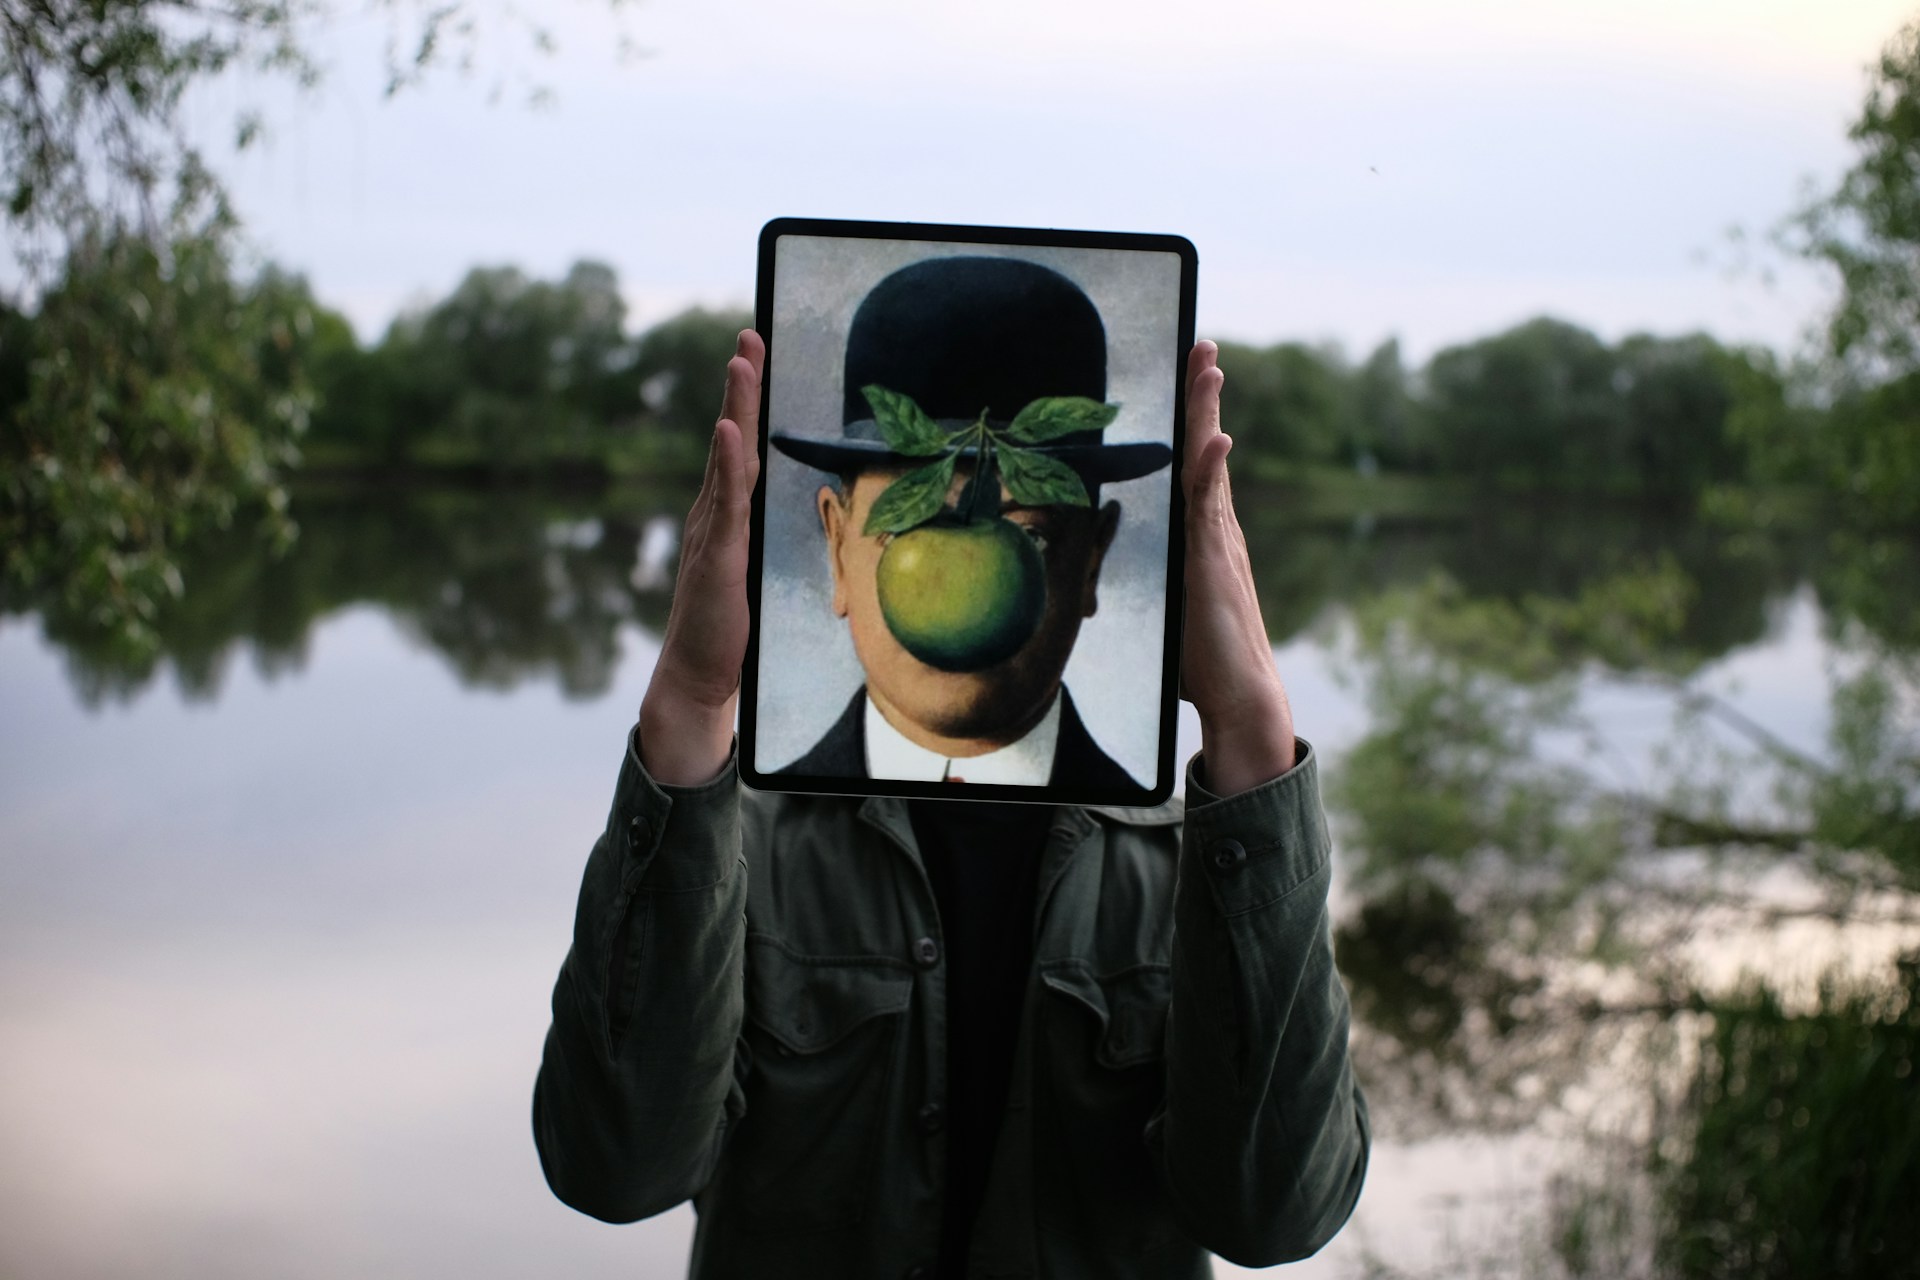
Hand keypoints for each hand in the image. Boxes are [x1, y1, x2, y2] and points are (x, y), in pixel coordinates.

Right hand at [637, 330, 764, 784]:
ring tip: (741, 363)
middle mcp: (713, 514)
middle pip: (731, 439)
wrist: (697, 677)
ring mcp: (712, 532)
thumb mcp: (751, 573)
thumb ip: (757, 540)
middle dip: (740, 386)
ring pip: (728, 460)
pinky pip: (725, 503)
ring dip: (736, 408)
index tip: (753, 355)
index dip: (747, 401)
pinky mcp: (718, 557)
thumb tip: (779, 516)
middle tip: (748, 337)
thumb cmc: (726, 629)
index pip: (741, 447)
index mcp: (725, 516)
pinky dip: (726, 463)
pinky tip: (730, 431)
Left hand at [1180, 340, 1296, 795]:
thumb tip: (1129, 573)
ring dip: (1208, 414)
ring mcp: (1219, 543)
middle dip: (1204, 397)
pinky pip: (1212, 508)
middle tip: (1205, 345)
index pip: (1198, 465)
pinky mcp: (1215, 564)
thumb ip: (1162, 578)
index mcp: (1207, 536)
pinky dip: (1213, 470)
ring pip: (1211, 465)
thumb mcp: (1175, 605)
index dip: (1195, 421)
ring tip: (1210, 366)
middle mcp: (1218, 529)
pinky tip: (1217, 439)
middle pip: (1208, 449)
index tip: (1195, 377)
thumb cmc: (1204, 661)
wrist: (1241, 697)